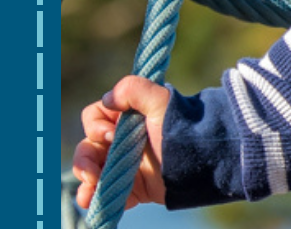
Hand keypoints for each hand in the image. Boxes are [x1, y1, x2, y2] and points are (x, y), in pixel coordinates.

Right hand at [72, 76, 170, 210]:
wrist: (206, 162)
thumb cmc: (182, 129)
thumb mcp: (162, 102)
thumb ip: (135, 89)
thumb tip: (109, 98)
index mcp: (127, 118)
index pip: (95, 117)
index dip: (95, 126)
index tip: (110, 135)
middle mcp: (123, 141)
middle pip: (88, 148)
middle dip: (84, 160)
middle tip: (92, 173)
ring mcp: (127, 165)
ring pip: (93, 172)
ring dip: (86, 181)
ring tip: (88, 192)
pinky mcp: (134, 186)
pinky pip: (108, 194)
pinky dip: (98, 198)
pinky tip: (94, 202)